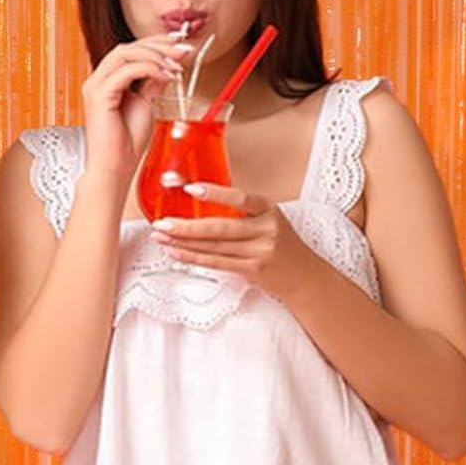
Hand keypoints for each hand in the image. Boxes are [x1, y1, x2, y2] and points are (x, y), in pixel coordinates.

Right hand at [81, 33, 192, 183]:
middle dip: (158, 44)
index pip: (130, 51)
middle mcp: (98, 81)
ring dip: (155, 54)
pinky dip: (150, 68)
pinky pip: (126, 71)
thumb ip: (153, 84)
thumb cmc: (126, 144)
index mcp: (108, 82)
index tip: (180, 43)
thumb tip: (167, 67)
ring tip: (176, 64)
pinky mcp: (99, 96)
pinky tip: (167, 76)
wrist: (115, 169)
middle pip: (127, 47)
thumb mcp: (147, 105)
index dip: (156, 43)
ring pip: (125, 53)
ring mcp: (96, 86)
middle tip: (183, 48)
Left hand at [152, 183, 318, 301]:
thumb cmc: (280, 242)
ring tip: (161, 237)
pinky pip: (217, 263)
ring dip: (183, 243)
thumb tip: (199, 199)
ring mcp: (259, 252)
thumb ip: (241, 210)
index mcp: (267, 209)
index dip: (215, 194)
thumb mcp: (267, 218)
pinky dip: (193, 258)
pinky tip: (177, 253)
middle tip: (162, 223)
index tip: (190, 189)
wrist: (304, 275)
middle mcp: (265, 230)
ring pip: (214, 247)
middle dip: (186, 226)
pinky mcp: (252, 270)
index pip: (241, 198)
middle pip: (220, 227)